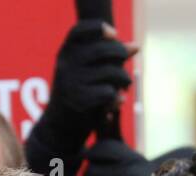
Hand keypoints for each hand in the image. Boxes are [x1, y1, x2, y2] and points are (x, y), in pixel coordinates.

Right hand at [46, 20, 137, 142]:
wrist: (60, 127)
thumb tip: (135, 47)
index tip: (115, 33)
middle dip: (121, 54)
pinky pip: (108, 92)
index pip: (79, 30)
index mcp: (65, 53)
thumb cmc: (78, 94)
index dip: (98, 27)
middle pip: (102, 50)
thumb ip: (108, 58)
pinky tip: (117, 102)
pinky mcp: (79, 101)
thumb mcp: (87, 72)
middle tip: (127, 65)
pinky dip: (117, 98)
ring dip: (124, 80)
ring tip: (125, 87)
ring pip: (110, 72)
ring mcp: (71, 83)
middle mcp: (66, 65)